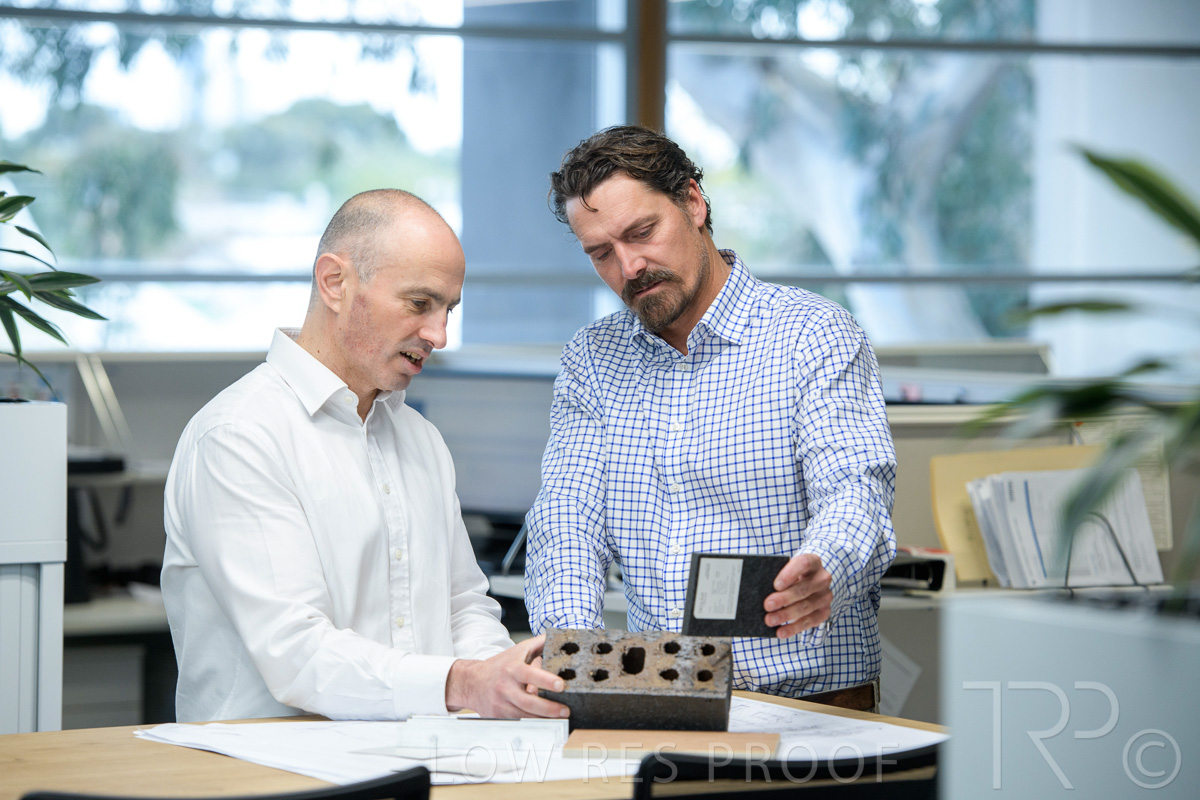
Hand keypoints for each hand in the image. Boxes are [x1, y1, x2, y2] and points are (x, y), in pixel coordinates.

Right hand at [444, 634, 570, 718]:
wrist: (472, 682)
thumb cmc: (499, 666)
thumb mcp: (518, 651)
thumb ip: (538, 644)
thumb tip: (557, 636)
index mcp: (512, 669)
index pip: (530, 674)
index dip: (546, 680)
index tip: (561, 685)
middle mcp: (506, 687)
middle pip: (528, 701)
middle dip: (549, 708)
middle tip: (565, 710)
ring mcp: (501, 703)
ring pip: (524, 715)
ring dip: (543, 718)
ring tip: (560, 718)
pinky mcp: (499, 716)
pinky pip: (518, 721)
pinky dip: (532, 722)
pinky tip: (544, 722)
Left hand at [763, 553, 831, 638]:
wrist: (810, 582)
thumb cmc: (793, 575)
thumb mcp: (787, 569)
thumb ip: (777, 576)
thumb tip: (758, 589)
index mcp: (812, 561)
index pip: (803, 564)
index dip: (790, 574)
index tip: (776, 585)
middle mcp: (822, 578)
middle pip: (803, 589)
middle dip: (784, 598)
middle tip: (767, 605)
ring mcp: (825, 596)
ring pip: (805, 607)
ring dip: (786, 615)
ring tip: (770, 620)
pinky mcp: (824, 611)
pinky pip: (809, 622)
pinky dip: (794, 628)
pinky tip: (781, 632)